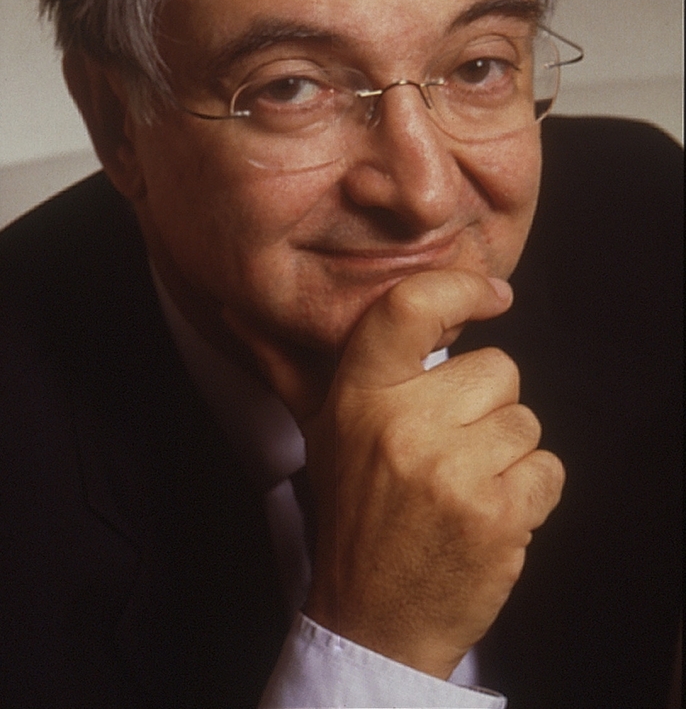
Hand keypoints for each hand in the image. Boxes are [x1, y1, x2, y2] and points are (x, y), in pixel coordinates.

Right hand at [301, 269, 564, 678]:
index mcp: (360, 396)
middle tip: (445, 448)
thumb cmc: (353, 513)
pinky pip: (549, 469)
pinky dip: (533, 493)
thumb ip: (286, 367)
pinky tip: (489, 513)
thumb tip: (236, 313)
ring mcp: (452, 470)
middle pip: (497, 368)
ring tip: (462, 485)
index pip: (410, 307)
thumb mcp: (317, 432)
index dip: (460, 288)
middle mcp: (403, 425)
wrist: (375, 620)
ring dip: (506, 455)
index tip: (492, 296)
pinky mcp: (498, 513)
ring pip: (526, 421)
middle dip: (484, 408)